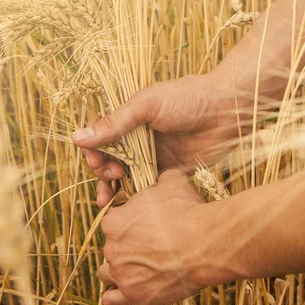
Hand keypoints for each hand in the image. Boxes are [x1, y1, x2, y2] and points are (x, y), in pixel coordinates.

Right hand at [73, 71, 239, 206]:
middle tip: (113, 174)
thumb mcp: (146, 106)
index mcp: (129, 118)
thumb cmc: (187, 98)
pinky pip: (146, 188)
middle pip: (109, 160)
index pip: (100, 137)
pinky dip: (135, 197)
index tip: (97, 160)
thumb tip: (76, 138)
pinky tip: (128, 206)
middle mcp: (138, 138)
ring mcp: (153, 156)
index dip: (94, 152)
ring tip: (110, 200)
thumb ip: (113, 124)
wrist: (228, 109)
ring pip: (125, 177)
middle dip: (103, 171)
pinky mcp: (169, 172)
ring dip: (113, 188)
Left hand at [98, 169, 226, 304]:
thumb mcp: (173, 182)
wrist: (205, 244)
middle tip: (149, 246)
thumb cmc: (188, 211)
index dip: (128, 223)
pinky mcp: (133, 296)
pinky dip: (118, 296)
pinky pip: (112, 300)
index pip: (112, 222)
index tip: (144, 225)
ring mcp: (121, 274)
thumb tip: (161, 176)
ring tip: (139, 269)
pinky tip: (130, 289)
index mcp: (113, 221)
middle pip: (111, 247)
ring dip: (119, 271)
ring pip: (107, 274)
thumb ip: (159, 179)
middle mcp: (111, 248)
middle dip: (126, 247)